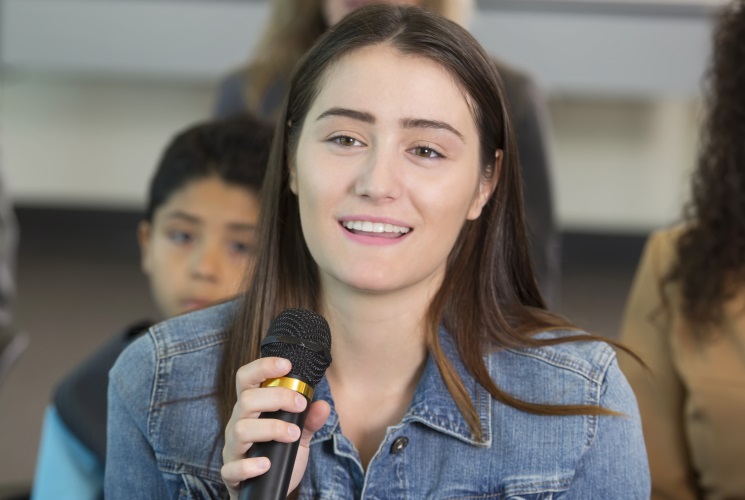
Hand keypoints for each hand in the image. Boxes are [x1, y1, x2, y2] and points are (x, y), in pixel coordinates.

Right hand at [221, 357, 330, 498]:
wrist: (266, 491)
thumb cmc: (277, 455)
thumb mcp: (297, 435)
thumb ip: (309, 421)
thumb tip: (322, 406)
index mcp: (251, 409)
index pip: (247, 379)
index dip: (263, 367)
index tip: (287, 364)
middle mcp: (238, 423)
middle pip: (247, 400)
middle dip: (276, 397)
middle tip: (300, 404)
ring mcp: (233, 448)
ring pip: (240, 429)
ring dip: (271, 428)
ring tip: (293, 434)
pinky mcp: (231, 473)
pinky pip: (232, 468)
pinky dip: (250, 465)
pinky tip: (266, 464)